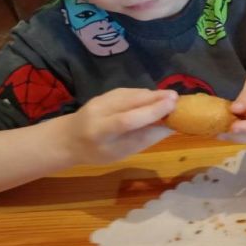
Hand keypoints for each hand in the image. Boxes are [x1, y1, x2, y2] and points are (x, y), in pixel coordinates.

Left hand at [63, 88, 177, 163]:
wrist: (68, 138)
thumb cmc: (96, 152)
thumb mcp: (119, 153)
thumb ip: (143, 139)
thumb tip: (169, 127)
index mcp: (100, 131)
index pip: (128, 119)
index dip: (151, 111)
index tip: (172, 105)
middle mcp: (99, 111)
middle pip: (131, 101)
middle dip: (156, 98)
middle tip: (177, 98)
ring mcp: (100, 99)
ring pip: (131, 94)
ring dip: (152, 94)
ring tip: (170, 98)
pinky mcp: (104, 93)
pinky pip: (128, 91)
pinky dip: (144, 94)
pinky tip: (155, 97)